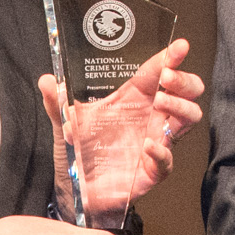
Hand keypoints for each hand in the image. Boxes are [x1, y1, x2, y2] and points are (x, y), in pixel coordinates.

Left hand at [42, 40, 205, 217]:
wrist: (77, 188)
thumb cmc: (81, 150)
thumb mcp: (66, 121)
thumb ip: (56, 102)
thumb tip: (46, 81)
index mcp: (135, 99)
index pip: (158, 72)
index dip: (171, 57)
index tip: (179, 46)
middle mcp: (150, 117)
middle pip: (186, 91)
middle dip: (183, 81)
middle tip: (168, 78)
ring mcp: (156, 141)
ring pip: (188, 119)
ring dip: (180, 107)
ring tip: (161, 101)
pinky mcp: (153, 169)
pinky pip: (167, 160)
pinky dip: (161, 151)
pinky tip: (148, 144)